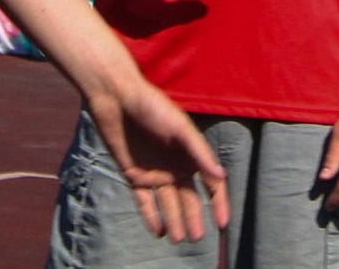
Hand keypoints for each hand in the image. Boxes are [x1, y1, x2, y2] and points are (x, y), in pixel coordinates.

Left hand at [83, 69, 229, 242]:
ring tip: (178, 240)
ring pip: (168, 204)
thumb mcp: (180, 127)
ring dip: (174, 221)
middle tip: (196, 238)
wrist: (116, 99)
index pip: (211, 184)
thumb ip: (199, 152)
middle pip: (189, 199)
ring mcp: (155, 172)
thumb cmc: (152, 107)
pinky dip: (151, 217)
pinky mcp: (134, 175)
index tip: (222, 223)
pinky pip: (144, 202)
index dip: (219, 203)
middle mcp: (176, 166)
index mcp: (191, 154)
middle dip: (194, 219)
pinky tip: (158, 232)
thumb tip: (221, 176)